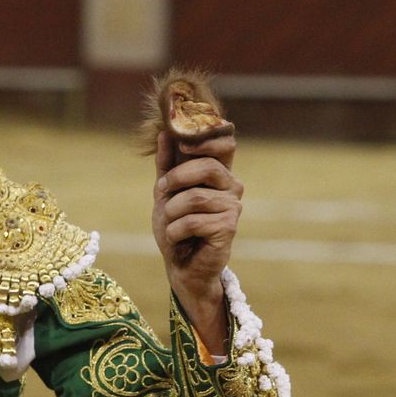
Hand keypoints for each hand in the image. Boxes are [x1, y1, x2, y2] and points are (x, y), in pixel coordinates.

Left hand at [151, 127, 241, 345]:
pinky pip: (193, 221)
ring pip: (195, 197)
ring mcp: (232, 206)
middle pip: (207, 165)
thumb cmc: (174, 226)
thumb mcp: (164, 191)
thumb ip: (166, 163)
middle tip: (163, 191)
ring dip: (171, 212)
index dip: (207, 136)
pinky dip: (175, 231)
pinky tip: (178, 239)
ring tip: (171, 223)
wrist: (179, 264)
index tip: (183, 142)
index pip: (225, 142)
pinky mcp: (228, 227)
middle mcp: (231, 185)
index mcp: (218, 172)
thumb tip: (164, 132)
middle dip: (176, 178)